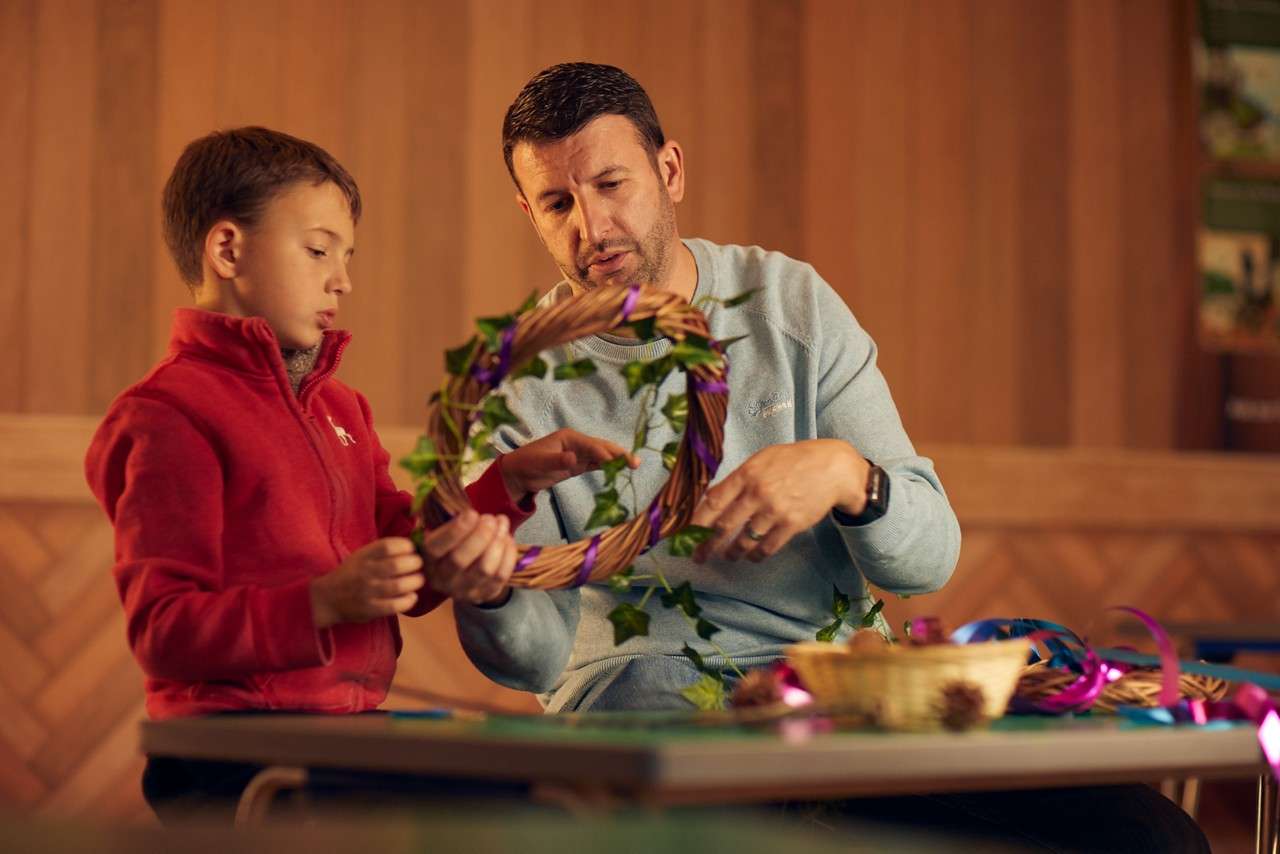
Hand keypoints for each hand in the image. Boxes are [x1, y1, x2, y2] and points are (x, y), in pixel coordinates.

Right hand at [310, 537, 424, 628]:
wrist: (326, 599)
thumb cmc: (351, 574)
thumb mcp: (361, 557)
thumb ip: (381, 552)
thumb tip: (413, 546)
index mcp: (363, 556)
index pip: (387, 546)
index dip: (404, 546)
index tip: (411, 549)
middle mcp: (365, 572)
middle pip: (396, 565)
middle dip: (414, 563)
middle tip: (418, 565)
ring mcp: (367, 592)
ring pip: (398, 585)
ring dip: (415, 581)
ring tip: (418, 580)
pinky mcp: (370, 610)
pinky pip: (394, 605)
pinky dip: (408, 600)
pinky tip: (411, 597)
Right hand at [421, 509, 517, 604]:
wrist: (465, 576)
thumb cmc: (455, 546)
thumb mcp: (446, 534)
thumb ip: (454, 524)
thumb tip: (472, 514)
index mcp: (429, 560)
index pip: (436, 548)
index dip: (456, 530)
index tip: (472, 514)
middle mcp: (444, 578)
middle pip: (460, 559)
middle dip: (480, 535)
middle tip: (490, 519)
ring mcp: (465, 590)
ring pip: (485, 568)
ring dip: (497, 542)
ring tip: (501, 524)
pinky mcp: (485, 594)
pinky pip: (501, 575)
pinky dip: (508, 554)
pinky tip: (506, 538)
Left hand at [500, 428, 638, 502]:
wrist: (517, 474)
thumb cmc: (526, 464)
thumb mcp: (540, 463)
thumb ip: (557, 461)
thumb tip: (572, 459)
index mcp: (569, 438)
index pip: (592, 445)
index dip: (605, 454)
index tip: (617, 464)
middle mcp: (576, 443)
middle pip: (602, 447)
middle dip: (619, 454)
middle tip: (636, 462)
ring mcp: (578, 454)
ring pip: (602, 456)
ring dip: (617, 461)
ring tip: (635, 465)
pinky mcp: (577, 465)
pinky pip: (596, 464)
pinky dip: (608, 467)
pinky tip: (619, 471)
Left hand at [690, 440, 870, 562]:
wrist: (832, 468)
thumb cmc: (794, 461)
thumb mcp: (762, 460)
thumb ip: (738, 478)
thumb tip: (712, 498)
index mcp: (746, 474)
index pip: (713, 501)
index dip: (696, 521)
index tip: (686, 533)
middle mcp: (758, 493)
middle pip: (723, 526)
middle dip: (706, 545)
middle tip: (697, 556)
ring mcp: (775, 511)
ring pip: (743, 541)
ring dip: (731, 553)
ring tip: (726, 556)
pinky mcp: (791, 525)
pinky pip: (766, 548)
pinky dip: (755, 556)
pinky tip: (750, 557)